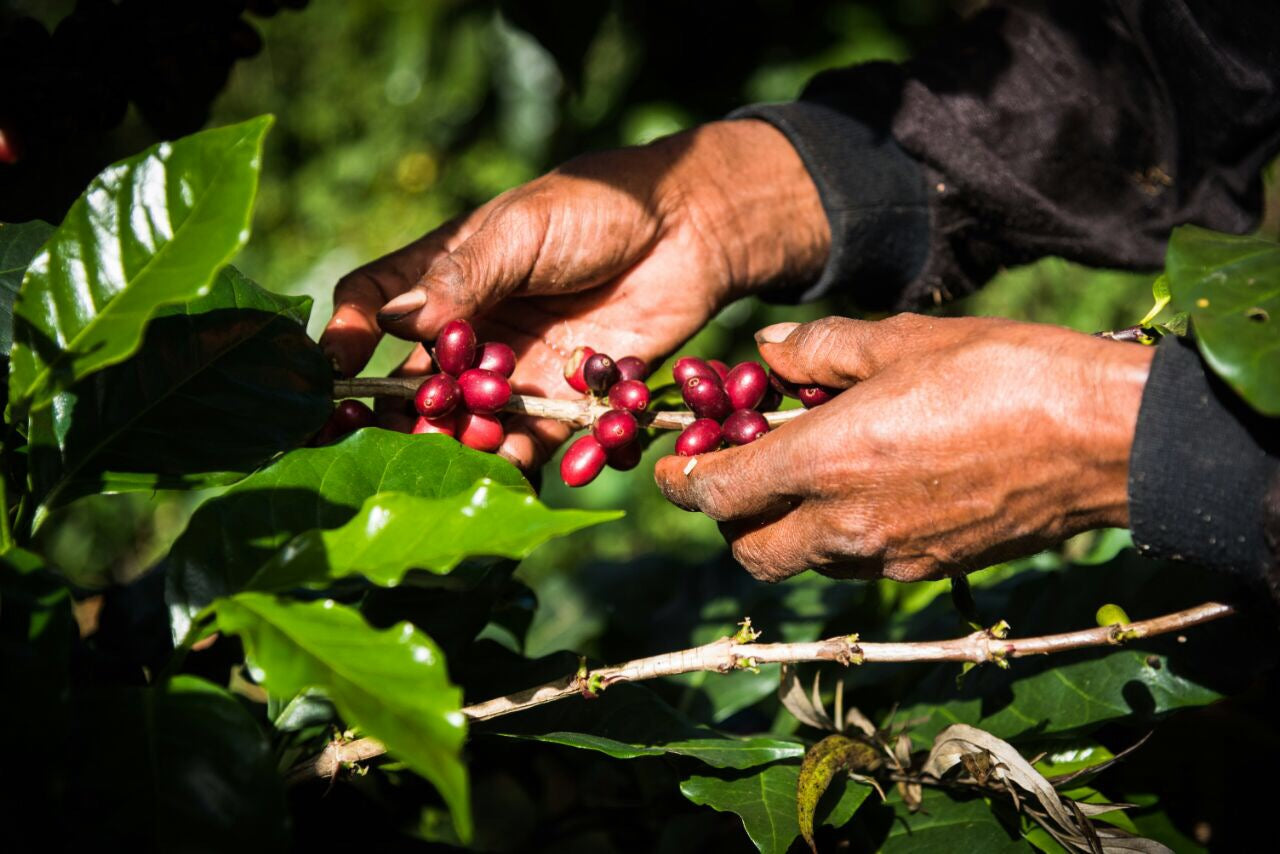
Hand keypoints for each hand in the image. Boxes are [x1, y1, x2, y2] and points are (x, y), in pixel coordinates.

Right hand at [320, 120, 827, 466]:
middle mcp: (471, 330)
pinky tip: (506, 470)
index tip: (335, 367)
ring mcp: (515, 370)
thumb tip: (397, 323)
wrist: (689, 231)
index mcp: (445, 277)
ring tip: (452, 454)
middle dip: (398, 412)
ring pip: (468, 420)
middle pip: (414, 380)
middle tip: (383, 440)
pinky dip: (519, 458)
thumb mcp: (521, 229)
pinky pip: (533, 441)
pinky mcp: (565, 402)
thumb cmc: (595, 208)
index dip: (349, 335)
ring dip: (456, 441)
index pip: (375, 305)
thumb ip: (464, 277)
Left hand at [654, 314, 1154, 581]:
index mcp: (826, 462)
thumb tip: (764, 350)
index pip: (719, 493)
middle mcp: (847, 524)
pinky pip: (856, 564)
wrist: (1103, 439)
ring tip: (805, 477)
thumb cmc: (1002, 374)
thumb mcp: (901, 339)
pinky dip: (838, 538)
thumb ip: (818, 349)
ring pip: (802, 562)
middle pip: (749, 549)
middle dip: (728, 518)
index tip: (673, 466)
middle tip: (738, 473)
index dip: (683, 482)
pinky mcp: (928, 570)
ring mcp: (889, 556)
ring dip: (783, 530)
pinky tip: (866, 491)